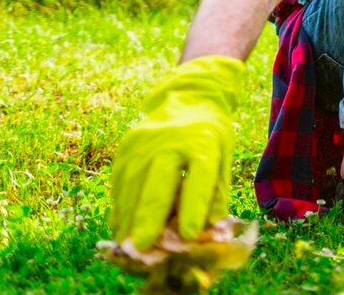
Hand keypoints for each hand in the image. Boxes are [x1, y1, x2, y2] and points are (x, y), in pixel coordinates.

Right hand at [111, 55, 244, 248]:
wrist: (188, 96)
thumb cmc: (211, 133)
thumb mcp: (224, 156)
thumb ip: (216, 192)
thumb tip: (210, 229)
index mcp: (202, 142)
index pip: (199, 177)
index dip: (194, 207)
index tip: (190, 235)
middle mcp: (168, 142)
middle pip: (157, 184)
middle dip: (149, 218)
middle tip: (143, 247)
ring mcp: (142, 144)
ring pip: (132, 188)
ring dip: (130, 219)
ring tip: (131, 246)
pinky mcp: (124, 148)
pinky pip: (119, 184)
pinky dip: (120, 207)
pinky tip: (122, 227)